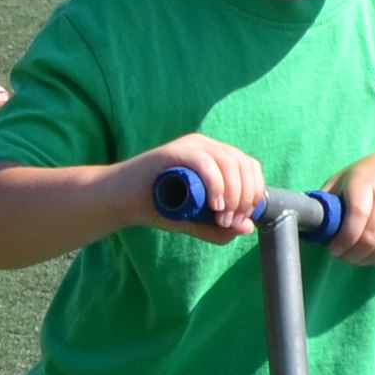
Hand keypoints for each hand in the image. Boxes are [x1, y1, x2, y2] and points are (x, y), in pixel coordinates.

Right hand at [132, 132, 262, 242]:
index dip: (253, 194)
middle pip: (243, 165)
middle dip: (244, 198)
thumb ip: (220, 228)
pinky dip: (216, 185)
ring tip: (220, 218)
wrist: (120, 201)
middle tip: (229, 222)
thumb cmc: (157, 208)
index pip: (249, 167)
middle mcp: (206, 146)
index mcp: (215, 156)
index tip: (240, 219)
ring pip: (229, 163)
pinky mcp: (174, 152)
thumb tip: (248, 227)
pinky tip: (214, 205)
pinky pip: (205, 163)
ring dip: (232, 195)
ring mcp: (189, 146)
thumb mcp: (194, 222)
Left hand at [323, 147, 374, 265]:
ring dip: (364, 259)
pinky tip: (372, 254)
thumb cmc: (374, 176)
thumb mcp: (348, 177)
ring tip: (354, 256)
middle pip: (369, 238)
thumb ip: (328, 198)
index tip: (333, 248)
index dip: (344, 237)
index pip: (357, 214)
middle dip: (351, 254)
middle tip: (341, 255)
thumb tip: (304, 221)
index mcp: (367, 180)